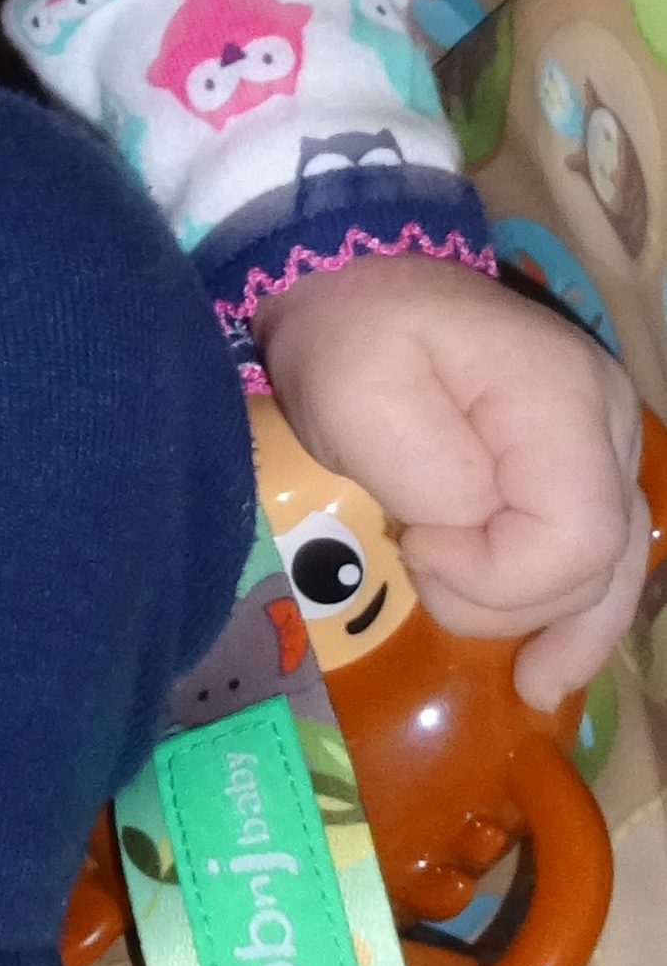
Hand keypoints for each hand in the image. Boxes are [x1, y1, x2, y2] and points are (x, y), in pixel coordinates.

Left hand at [257, 252, 648, 711]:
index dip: (500, 575)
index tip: (415, 547)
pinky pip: (594, 548)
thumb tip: (465, 540)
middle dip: (517, 602)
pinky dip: (572, 603)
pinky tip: (551, 656)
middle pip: (601, 562)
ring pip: (614, 565)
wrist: (357, 281)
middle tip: (428, 586)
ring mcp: (604, 442)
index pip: (575, 538)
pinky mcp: (580, 461)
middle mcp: (608, 424)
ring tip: (533, 683)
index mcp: (563, 401)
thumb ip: (429, 480)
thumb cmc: (352, 336)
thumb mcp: (360, 397)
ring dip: (570, 629)